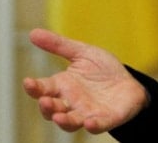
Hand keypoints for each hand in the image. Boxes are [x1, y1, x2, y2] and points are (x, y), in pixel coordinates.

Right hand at [22, 29, 148, 133]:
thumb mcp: (82, 53)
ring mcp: (87, 113)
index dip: (34, 87)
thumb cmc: (103, 70)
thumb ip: (59, 45)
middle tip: (44, 100)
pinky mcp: (105, 119)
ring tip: (59, 117)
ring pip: (70, 122)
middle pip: (52, 110)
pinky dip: (92, 126)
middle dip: (47, 107)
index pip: (43, 89)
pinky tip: (89, 122)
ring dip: (63, 121)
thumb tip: (32, 32)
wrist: (129, 83)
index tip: (28, 82)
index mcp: (62, 86)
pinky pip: (97, 126)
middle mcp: (70, 103)